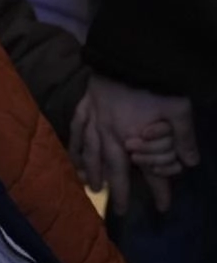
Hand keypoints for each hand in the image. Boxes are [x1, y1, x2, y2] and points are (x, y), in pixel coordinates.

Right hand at [71, 76, 198, 213]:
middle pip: (111, 166)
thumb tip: (191, 162)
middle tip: (117, 209)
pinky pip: (76, 126)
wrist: (127, 53)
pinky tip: (71, 151)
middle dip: (116, 189)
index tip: (163, 208)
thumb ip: (184, 137)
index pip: (147, 169)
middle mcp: (109, 132)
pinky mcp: (85, 103)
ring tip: (90, 185)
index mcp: (131, 136)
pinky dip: (73, 141)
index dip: (157, 189)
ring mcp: (93, 117)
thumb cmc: (153, 82)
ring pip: (88, 150)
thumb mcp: (178, 109)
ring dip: (89, 169)